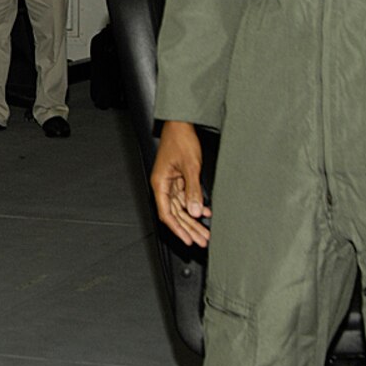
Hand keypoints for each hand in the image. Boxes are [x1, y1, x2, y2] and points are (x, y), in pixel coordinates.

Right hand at [151, 120, 209, 248]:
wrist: (181, 124)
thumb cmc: (180, 140)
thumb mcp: (190, 167)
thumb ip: (193, 191)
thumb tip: (195, 212)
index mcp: (160, 183)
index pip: (167, 213)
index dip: (177, 229)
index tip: (188, 240)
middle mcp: (163, 185)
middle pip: (176, 213)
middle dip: (189, 228)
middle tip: (201, 240)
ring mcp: (171, 183)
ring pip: (182, 208)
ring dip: (194, 220)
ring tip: (205, 233)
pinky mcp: (179, 179)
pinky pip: (186, 197)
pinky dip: (196, 205)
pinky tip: (206, 213)